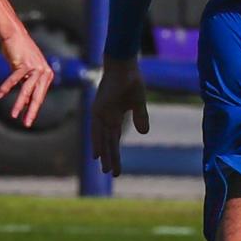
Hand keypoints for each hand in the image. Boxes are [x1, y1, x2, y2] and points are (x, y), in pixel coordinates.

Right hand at [0, 27, 55, 125]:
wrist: (15, 35)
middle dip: (31, 112)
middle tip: (26, 124)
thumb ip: (28, 85)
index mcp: (47, 75)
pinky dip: (6, 86)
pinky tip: (0, 94)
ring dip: (20, 104)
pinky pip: (15, 79)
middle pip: (37, 96)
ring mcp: (36, 68)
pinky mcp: (25, 64)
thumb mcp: (26, 71)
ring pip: (27, 90)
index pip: (39, 96)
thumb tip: (28, 103)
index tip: (27, 119)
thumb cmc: (20, 53)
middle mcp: (44, 72)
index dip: (33, 109)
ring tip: (14, 115)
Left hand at [89, 55, 149, 176]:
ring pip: (101, 138)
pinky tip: (96, 154)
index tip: (117, 169)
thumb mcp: (138, 103)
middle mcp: (105, 117)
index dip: (115, 154)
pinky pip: (96, 128)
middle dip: (109, 158)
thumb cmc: (131, 80)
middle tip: (111, 174)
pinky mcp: (98, 109)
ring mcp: (101, 113)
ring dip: (103, 154)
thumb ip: (140, 117)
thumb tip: (144, 133)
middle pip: (107, 142)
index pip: (113, 139)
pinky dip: (97, 141)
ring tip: (105, 170)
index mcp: (114, 116)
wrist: (124, 66)